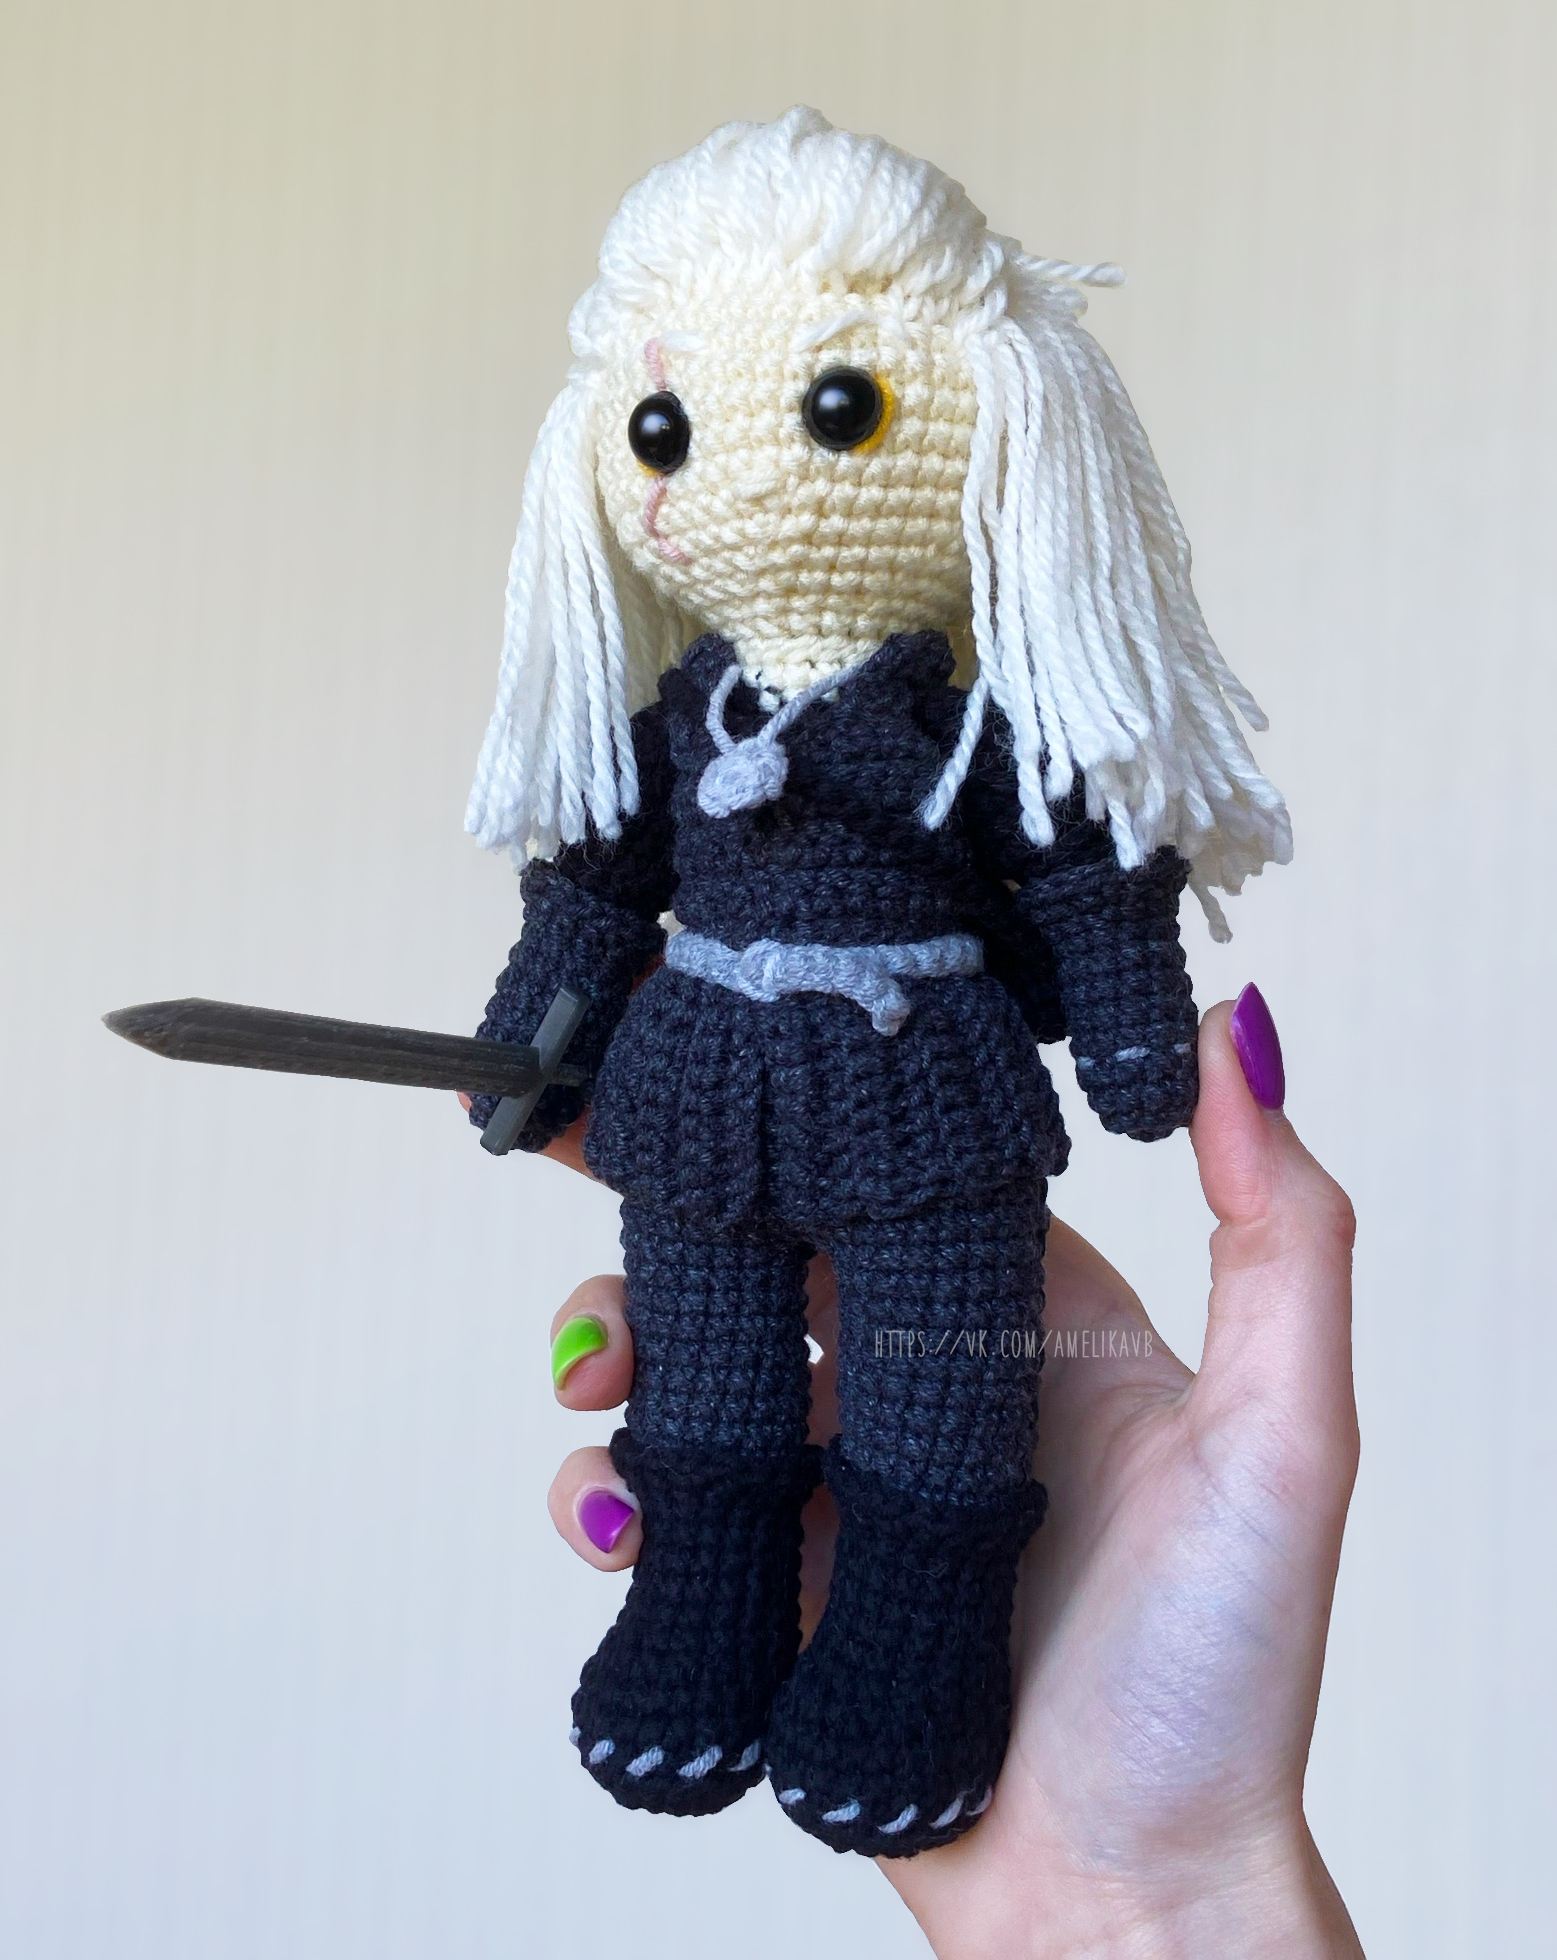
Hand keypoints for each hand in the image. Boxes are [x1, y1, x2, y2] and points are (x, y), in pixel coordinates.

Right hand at [540, 999, 1363, 1957]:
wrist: (1126, 1902)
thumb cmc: (1222, 1680)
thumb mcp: (1282, 1443)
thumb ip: (1283, 1240)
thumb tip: (1234, 1030)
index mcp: (1030, 1323)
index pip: (899, 1174)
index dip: (806, 1113)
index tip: (710, 1048)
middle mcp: (928, 1387)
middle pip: (773, 1256)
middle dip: (674, 1222)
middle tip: (585, 1196)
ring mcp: (848, 1485)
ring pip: (698, 1368)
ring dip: (623, 1348)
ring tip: (597, 1379)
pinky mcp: (787, 1581)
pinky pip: (672, 1510)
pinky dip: (615, 1495)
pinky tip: (620, 1524)